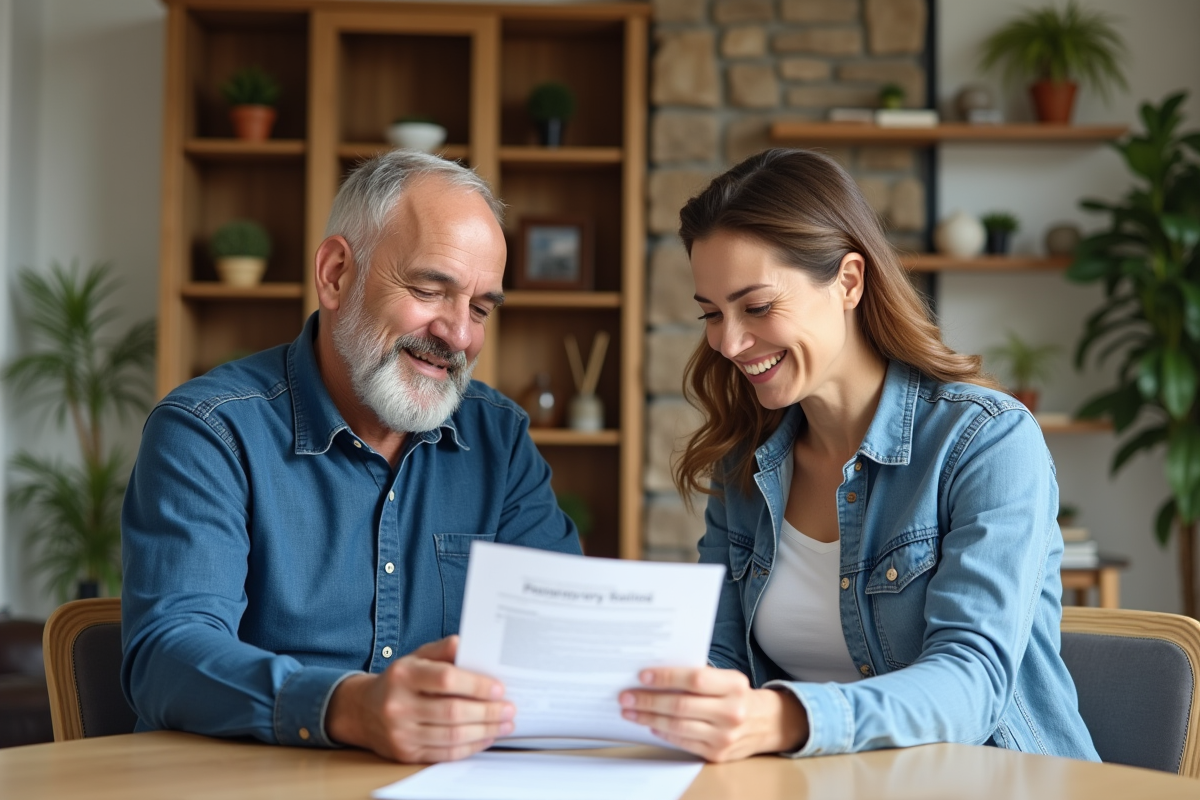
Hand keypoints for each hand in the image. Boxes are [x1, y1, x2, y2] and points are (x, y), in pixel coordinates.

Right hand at [325, 635, 514, 762]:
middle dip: (487, 712)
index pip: (445, 680)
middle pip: (452, 712)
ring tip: (505, 724)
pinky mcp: (405, 753)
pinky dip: (470, 746)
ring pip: (451, 736)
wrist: (362, 711)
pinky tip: (486, 737)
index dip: (476, 685)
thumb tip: (471, 645)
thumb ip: (443, 649)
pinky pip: (445, 753)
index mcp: (403, 675)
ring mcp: (400, 733)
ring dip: (484, 731)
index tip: (500, 688)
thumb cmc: (400, 680)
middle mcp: (398, 705)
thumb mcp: (416, 657)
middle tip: (510, 709)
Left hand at [618, 667, 807, 761]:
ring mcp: (725, 736)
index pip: (695, 679)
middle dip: (648, 700)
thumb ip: (699, 677)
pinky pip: (683, 742)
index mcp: (734, 685)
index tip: (642, 675)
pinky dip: (663, 732)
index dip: (666, 677)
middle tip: (626, 696)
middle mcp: (732, 711)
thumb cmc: (739, 695)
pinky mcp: (717, 754)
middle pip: (681, 705)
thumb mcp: (727, 679)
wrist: (768, 724)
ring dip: (649, 718)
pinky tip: (651, 724)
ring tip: (631, 711)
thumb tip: (656, 675)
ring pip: (677, 726)